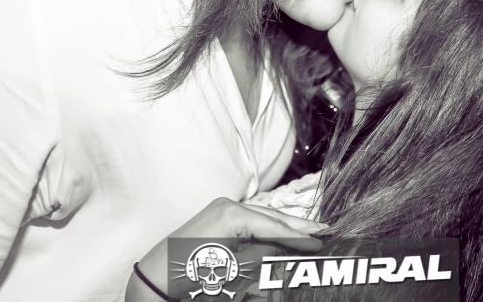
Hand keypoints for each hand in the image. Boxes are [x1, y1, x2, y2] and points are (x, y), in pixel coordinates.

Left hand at [126, 198, 327, 301]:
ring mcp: (223, 208)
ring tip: (311, 232)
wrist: (157, 276)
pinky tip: (283, 232)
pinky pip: (251, 221)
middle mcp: (229, 205)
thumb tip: (290, 248)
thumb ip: (265, 255)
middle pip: (272, 217)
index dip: (300, 237)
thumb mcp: (234, 269)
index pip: (275, 227)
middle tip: (325, 231)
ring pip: (263, 218)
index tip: (322, 242)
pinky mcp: (219, 215)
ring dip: (285, 227)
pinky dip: (268, 228)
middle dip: (298, 226)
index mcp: (233, 215)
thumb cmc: (192, 274)